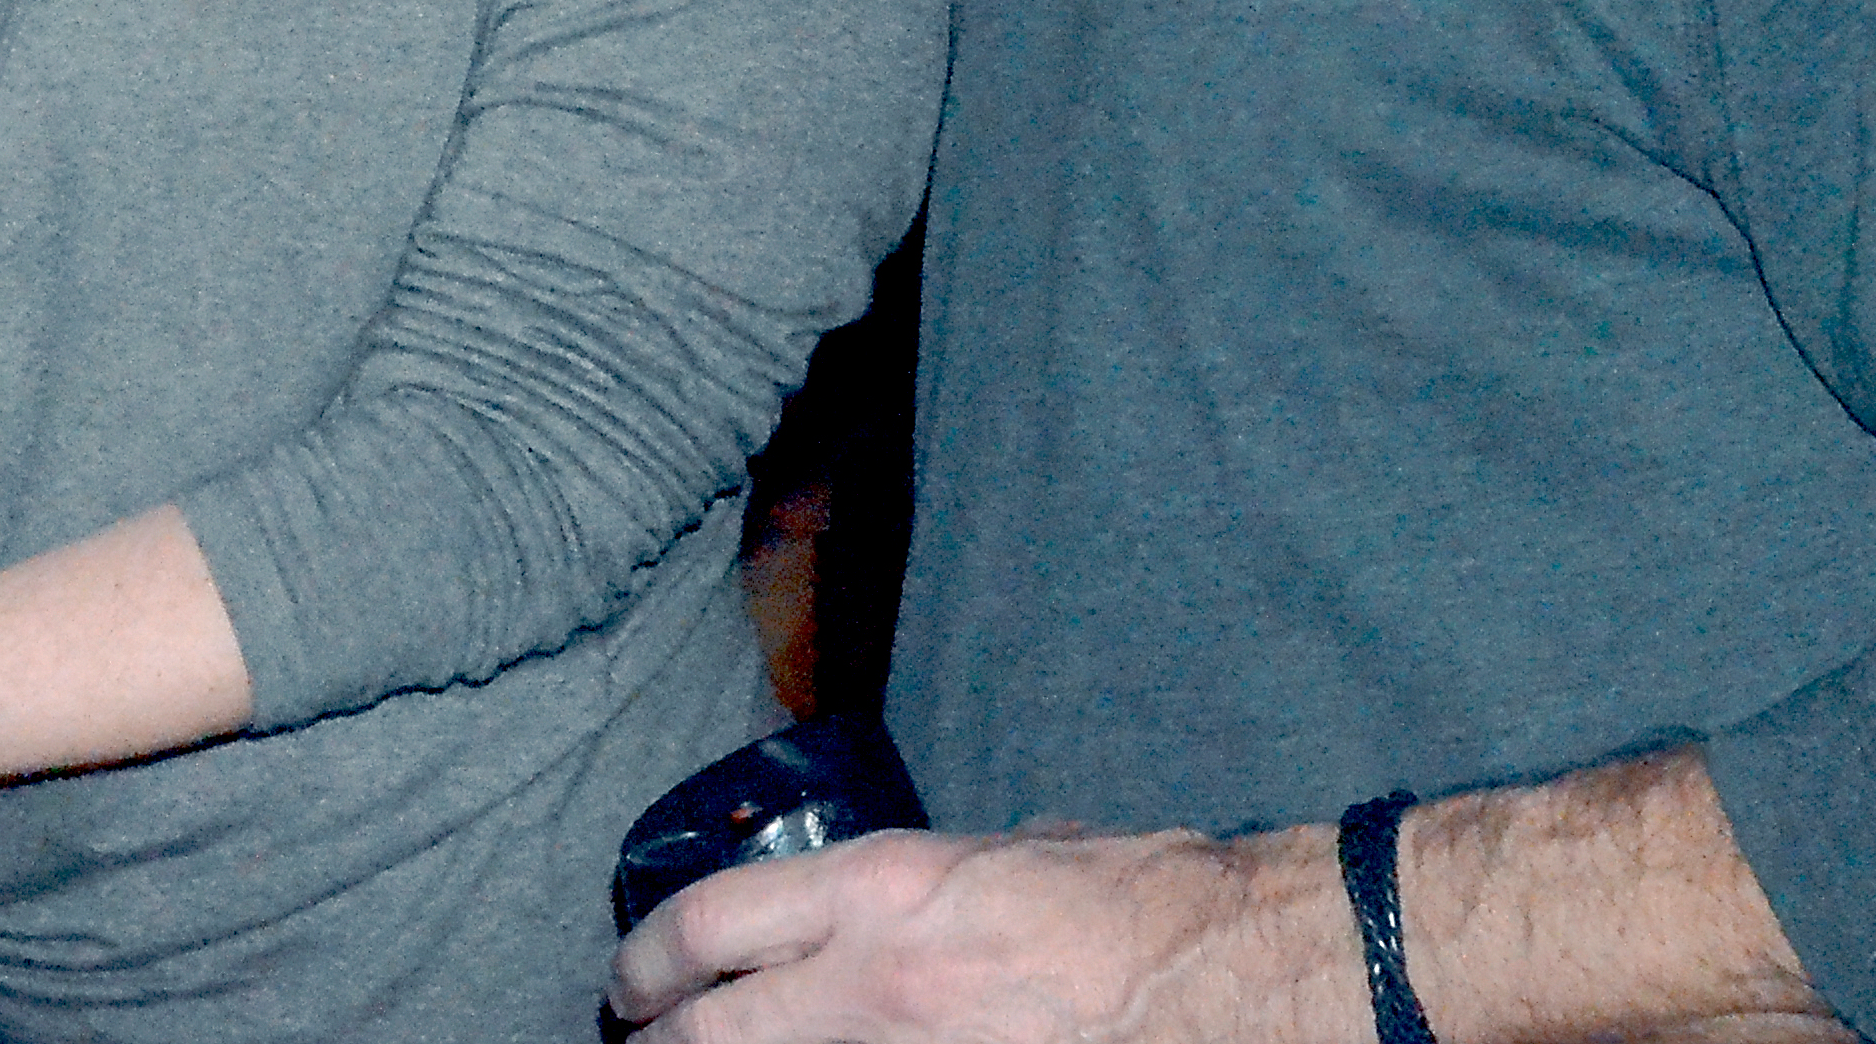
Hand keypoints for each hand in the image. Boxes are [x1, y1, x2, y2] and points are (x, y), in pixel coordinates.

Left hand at [607, 825, 1349, 1043]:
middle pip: (712, 1034)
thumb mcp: (1007, 851)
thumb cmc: (1143, 899)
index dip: (648, 960)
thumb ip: (926, 880)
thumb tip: (884, 909)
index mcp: (881, 895)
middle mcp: (876, 989)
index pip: (709, 926)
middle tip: (645, 1043)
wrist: (1243, 974)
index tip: (632, 981)